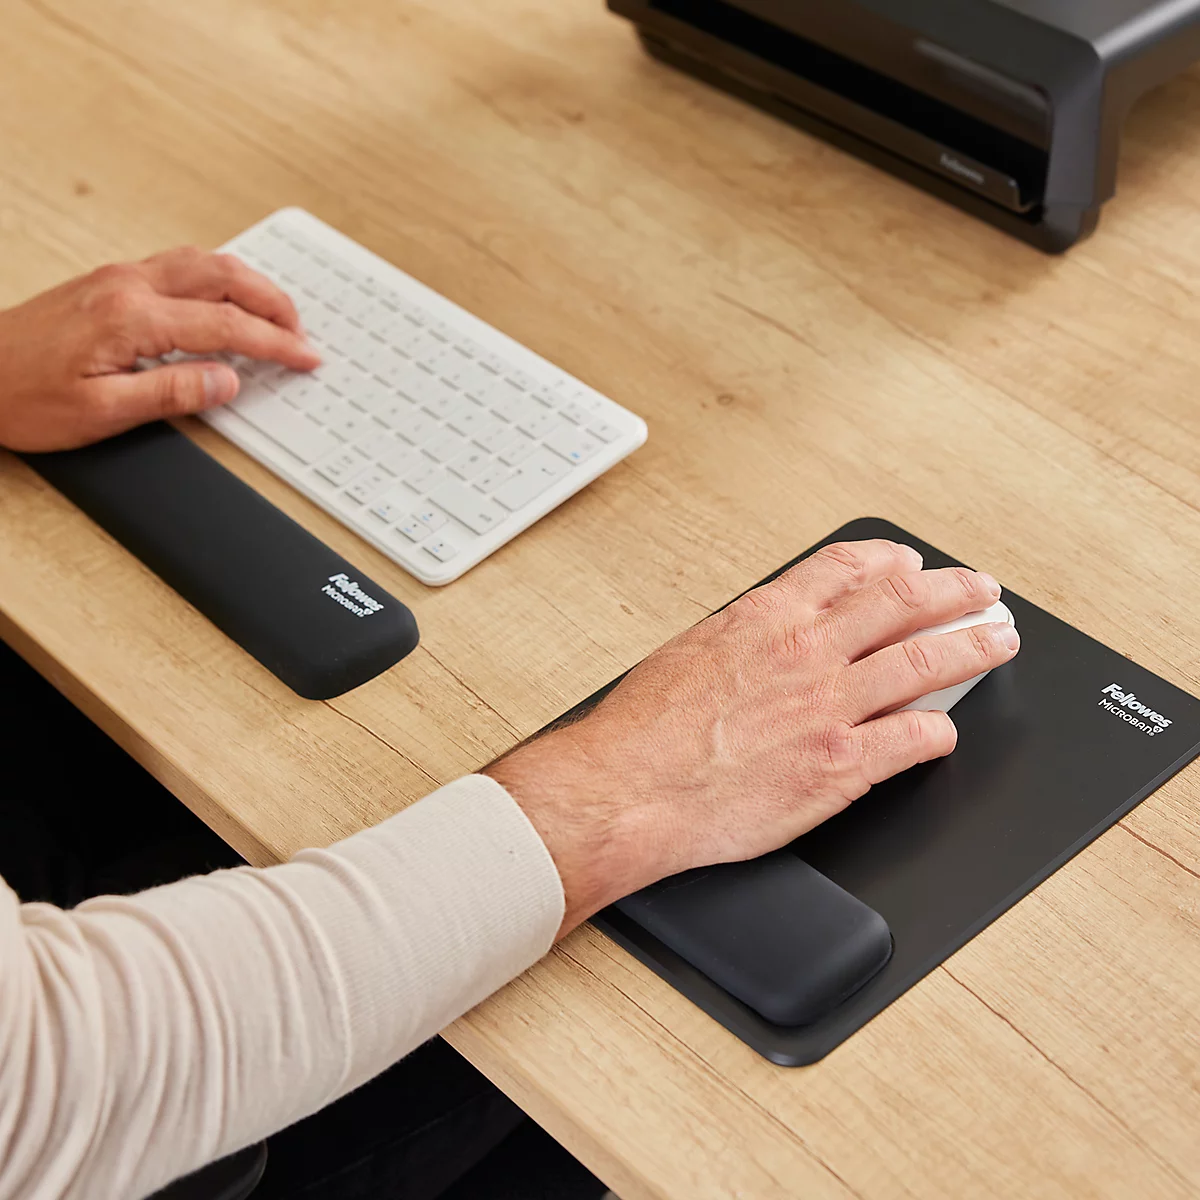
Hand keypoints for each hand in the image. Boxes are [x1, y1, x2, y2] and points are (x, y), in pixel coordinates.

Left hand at [0, 247, 320, 451]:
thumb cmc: (20, 396)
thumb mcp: (101, 413)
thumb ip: (171, 393)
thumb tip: (227, 380)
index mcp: (130, 318)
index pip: (226, 326)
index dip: (275, 343)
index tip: (306, 357)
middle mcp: (126, 285)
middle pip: (223, 278)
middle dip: (273, 303)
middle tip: (304, 332)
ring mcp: (116, 277)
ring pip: (203, 262)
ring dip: (249, 283)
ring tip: (276, 312)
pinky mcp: (107, 281)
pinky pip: (179, 265)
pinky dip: (218, 277)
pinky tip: (225, 295)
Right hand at [486, 539, 1020, 935]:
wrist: (630, 788)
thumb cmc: (644, 728)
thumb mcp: (691, 651)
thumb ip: (746, 635)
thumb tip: (772, 630)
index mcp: (767, 618)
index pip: (848, 568)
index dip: (892, 561)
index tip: (911, 563)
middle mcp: (807, 653)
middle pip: (903, 604)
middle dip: (954, 592)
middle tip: (980, 591)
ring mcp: (829, 708)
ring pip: (926, 662)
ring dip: (972, 647)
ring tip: (998, 641)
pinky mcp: (840, 766)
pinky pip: (913, 739)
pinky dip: (938, 731)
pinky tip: (944, 732)